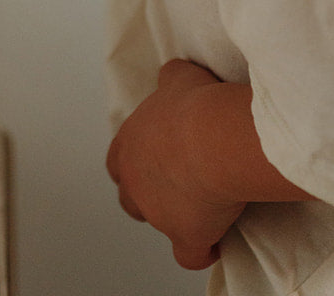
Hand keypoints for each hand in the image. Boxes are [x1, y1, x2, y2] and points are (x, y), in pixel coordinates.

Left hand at [106, 60, 245, 270]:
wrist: (214, 138)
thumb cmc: (195, 106)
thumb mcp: (179, 78)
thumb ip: (170, 80)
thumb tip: (170, 77)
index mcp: (129, 144)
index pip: (118, 161)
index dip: (136, 162)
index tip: (158, 161)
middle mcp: (134, 180)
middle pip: (130, 196)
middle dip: (146, 195)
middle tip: (174, 188)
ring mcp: (157, 212)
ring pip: (157, 224)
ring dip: (171, 220)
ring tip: (197, 213)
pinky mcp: (185, 236)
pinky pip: (189, 255)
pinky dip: (201, 252)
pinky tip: (214, 245)